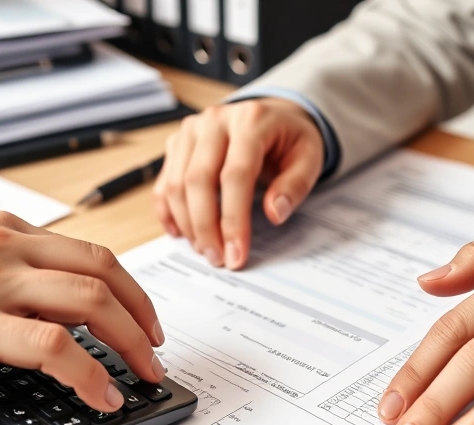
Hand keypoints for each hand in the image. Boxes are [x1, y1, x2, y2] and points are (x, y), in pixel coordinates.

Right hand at [153, 98, 324, 269]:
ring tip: (206, 249)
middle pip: (198, 179)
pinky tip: (181, 234)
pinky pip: (164, 183)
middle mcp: (214, 120)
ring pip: (176, 183)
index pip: (235, 175)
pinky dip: (168, 212)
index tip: (237, 254)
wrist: (272, 116)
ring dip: (187, 224)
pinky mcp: (177, 143)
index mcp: (250, 120)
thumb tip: (275, 213)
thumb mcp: (309, 158)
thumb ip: (295, 185)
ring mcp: (191, 130)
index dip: (233, 220)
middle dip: (205, 227)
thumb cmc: (289, 140)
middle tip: (218, 259)